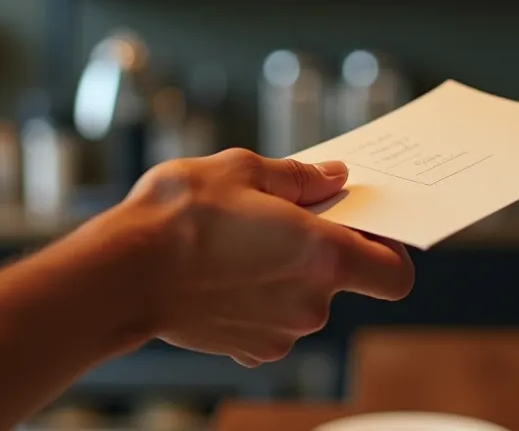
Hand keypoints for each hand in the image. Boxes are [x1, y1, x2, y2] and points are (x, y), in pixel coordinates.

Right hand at [101, 148, 413, 366]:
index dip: (389, 249)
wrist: (122, 273)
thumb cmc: (180, 215)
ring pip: (306, 299)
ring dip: (288, 274)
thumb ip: (300, 177)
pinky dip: (261, 299)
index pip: (395, 272)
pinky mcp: (252, 348)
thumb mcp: (242, 170)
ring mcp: (283, 331)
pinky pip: (275, 320)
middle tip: (285, 219)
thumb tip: (334, 177)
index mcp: (324, 255)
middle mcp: (312, 303)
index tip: (364, 226)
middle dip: (324, 251)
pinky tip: (225, 274)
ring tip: (242, 243)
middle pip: (346, 280)